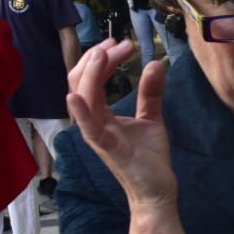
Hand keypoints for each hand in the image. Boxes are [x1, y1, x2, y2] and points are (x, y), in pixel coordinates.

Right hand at [66, 40, 177, 209]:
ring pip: (82, 98)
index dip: (103, 58)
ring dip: (91, 73)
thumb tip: (156, 63)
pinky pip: (88, 128)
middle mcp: (93, 122)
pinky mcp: (108, 148)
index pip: (92, 79)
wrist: (157, 190)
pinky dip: (80, 111)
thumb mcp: (151, 118)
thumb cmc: (149, 157)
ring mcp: (97, 135)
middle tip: (120, 44)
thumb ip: (150, 92)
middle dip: (97, 58)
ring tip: (104, 53)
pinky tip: (75, 95)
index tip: (122, 44)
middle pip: (81, 82)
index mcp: (100, 115)